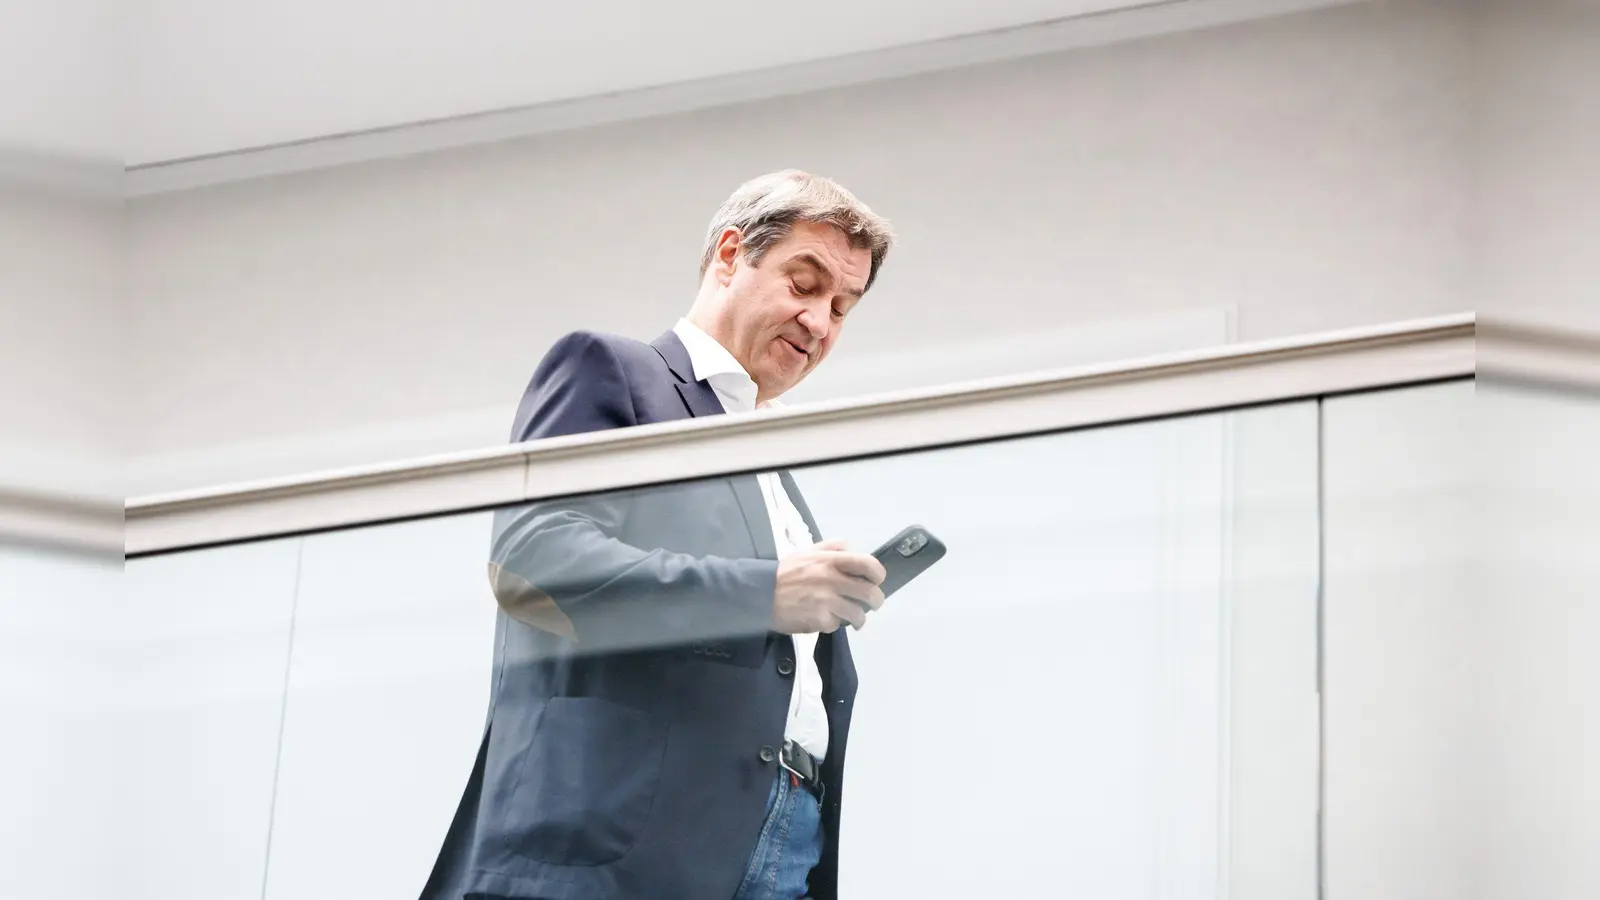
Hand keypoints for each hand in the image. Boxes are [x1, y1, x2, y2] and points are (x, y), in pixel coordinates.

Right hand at [772, 539, 887, 633]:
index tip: (876, 580)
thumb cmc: (786, 572)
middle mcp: (832, 579)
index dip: (878, 574)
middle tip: (873, 604)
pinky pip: (836, 625)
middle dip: (876, 602)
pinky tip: (823, 618)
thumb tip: (853, 551)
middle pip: (870, 593)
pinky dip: (832, 624)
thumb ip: (832, 548)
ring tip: (854, 619)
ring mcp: (826, 601)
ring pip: (858, 614)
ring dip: (859, 619)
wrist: (760, 594)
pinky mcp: (819, 620)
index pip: (868, 564)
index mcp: (831, 560)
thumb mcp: (808, 551)